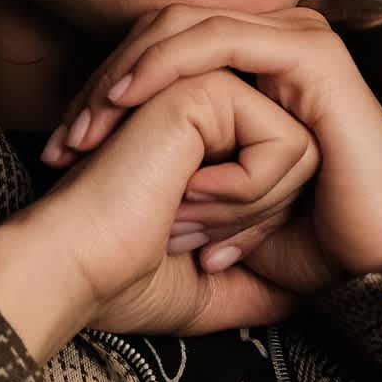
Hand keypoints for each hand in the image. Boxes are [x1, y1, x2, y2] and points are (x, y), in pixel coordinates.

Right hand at [0, 66, 312, 359]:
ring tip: (179, 213)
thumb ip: (260, 285)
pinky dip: (247, 189)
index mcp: (209, 146)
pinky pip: (285, 142)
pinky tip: (184, 189)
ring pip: (302, 151)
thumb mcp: (213, 290)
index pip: (291, 182)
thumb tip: (304, 296)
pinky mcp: (207, 85)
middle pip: (304, 163)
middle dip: (255, 221)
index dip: (256, 232)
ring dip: (247, 208)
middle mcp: (212, 109)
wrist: (77, 270)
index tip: (198, 255)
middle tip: (183, 233)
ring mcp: (208, 89)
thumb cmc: (126, 281)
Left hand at [48, 4, 381, 294]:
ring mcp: (296, 36)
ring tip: (87, 125)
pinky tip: (129, 100)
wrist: (381, 262)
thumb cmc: (308, 237)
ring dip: (127, 74)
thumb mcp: (222, 199)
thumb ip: (181, 166)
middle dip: (106, 80)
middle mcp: (275, 37)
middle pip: (165, 29)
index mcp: (258, 61)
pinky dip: (166, 65)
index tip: (62, 143)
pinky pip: (219, 42)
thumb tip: (112, 166)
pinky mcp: (309, 51)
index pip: (162, 45)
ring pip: (184, 27)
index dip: (106, 86)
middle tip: (64, 138)